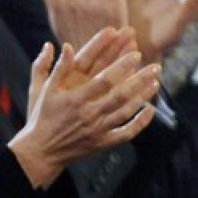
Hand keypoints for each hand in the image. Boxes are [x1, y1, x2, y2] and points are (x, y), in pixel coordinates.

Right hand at [8, 28, 158, 187]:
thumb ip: (56, 67)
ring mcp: (98, 130)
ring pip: (127, 111)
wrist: (41, 151)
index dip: (122, 66)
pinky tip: (150, 109)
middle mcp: (89, 114)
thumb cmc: (41, 117)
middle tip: (155, 66)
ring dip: (143, 96)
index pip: (105, 80)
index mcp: (75, 99)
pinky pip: (126, 133)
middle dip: (140, 79)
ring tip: (155, 82)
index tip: (136, 54)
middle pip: (121, 94)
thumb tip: (65, 45)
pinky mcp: (102, 143)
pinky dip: (141, 122)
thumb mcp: (42, 90)